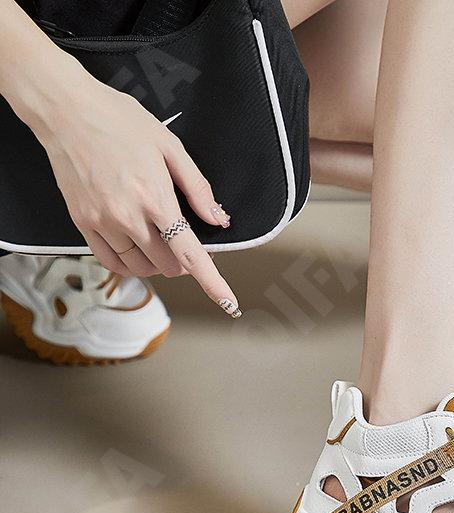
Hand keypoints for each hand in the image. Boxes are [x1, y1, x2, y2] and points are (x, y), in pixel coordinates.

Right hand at [37, 73, 240, 315]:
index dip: (212, 282)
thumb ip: (197, 189)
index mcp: (156, 199)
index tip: (228, 303)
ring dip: (158, 264)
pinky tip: (136, 250)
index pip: (190, 254)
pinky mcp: (82, 223)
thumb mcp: (170, 147)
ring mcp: (103, 223)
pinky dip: (130, 265)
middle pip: (168, 265)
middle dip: (183, 261)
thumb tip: (218, 219)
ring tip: (159, 242)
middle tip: (184, 242)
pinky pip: (111, 262)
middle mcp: (129, 218)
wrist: (65, 110)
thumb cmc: (120, 121)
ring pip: (141, 268)